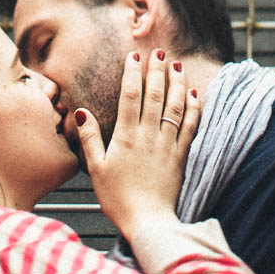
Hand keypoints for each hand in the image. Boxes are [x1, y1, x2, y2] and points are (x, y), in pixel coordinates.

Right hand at [76, 50, 200, 239]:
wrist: (147, 221)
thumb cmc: (117, 198)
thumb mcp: (95, 168)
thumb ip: (90, 138)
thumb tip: (81, 111)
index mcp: (125, 137)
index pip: (130, 96)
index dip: (133, 73)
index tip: (134, 55)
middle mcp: (148, 136)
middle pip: (154, 95)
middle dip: (157, 71)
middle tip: (159, 52)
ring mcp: (167, 145)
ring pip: (174, 107)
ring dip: (176, 84)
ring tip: (177, 66)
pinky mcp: (181, 157)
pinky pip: (190, 127)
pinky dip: (193, 109)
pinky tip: (193, 95)